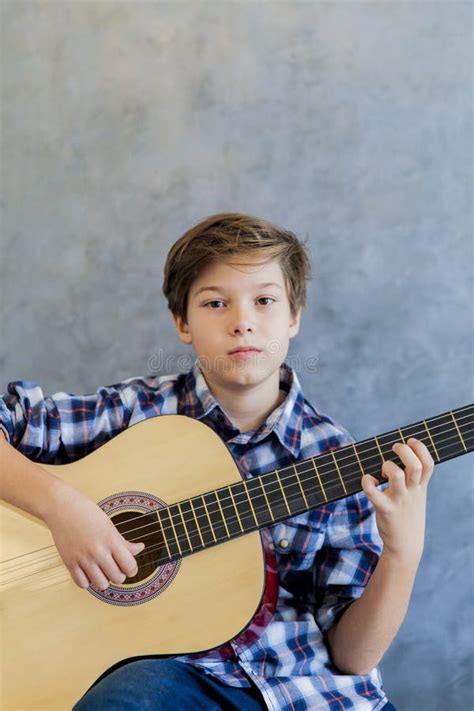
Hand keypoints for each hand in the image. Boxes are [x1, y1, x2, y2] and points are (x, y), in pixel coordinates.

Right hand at [44, 483, 144, 590]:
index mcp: (110, 539)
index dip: (132, 569)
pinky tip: (88, 571)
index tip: (129, 566)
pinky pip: (82, 584)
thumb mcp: (109, 525)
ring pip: (102, 585)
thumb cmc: (87, 513)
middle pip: (117, 578)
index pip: (129, 566)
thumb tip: (140, 549)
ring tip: (101, 569)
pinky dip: (87, 581)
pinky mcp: (69, 563)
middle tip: (115, 566)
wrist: (62, 507)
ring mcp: (83, 558)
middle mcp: (97, 550)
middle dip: (119, 574)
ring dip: (104, 579)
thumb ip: (124, 541)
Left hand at [361, 438, 433, 564]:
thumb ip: (413, 479)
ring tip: (382, 471)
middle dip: (403, 451)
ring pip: (397, 475)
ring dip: (387, 466)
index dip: (420, 448)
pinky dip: (367, 481)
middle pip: (415, 465)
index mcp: (421, 487)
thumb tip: (400, 455)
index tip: (410, 441)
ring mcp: (399, 500)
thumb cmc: (407, 515)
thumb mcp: (416, 496)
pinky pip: (373, 492)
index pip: (428, 464)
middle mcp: (412, 492)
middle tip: (393, 449)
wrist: (406, 546)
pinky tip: (368, 481)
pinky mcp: (385, 509)